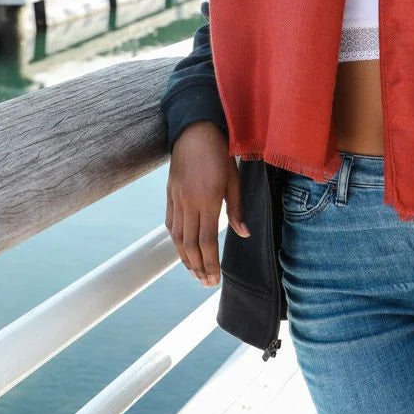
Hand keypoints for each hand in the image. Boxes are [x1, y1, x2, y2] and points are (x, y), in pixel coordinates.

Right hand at [165, 121, 249, 287]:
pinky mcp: (169, 194)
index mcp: (208, 199)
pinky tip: (182, 250)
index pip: (207, 240)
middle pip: (190, 244)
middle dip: (198, 266)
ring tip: (194, 272)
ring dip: (185, 258)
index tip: (215, 278)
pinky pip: (170, 223)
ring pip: (177, 236)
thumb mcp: (235, 179)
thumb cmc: (220, 154)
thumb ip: (237, 209)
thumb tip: (243, 234)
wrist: (195, 131)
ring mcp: (176, 198)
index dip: (210, 262)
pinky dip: (175, 240)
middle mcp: (189, 202)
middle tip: (205, 282)